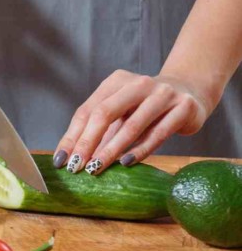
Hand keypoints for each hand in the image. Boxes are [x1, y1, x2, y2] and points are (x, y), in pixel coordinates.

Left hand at [54, 71, 211, 174]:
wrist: (190, 93)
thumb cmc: (146, 107)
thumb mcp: (121, 111)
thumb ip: (100, 129)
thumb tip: (72, 157)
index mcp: (116, 81)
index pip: (87, 110)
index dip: (72, 135)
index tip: (61, 159)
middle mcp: (138, 84)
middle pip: (105, 113)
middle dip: (87, 142)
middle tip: (75, 166)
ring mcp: (162, 94)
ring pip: (131, 126)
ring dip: (110, 150)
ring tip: (95, 168)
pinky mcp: (183, 108)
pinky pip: (157, 134)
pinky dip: (140, 150)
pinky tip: (125, 163)